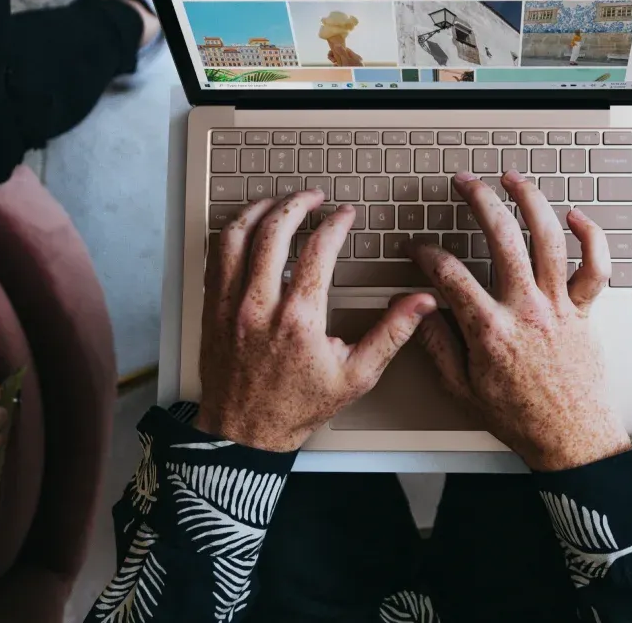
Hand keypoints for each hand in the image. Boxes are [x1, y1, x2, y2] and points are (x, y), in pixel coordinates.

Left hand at [197, 191, 436, 450]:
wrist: (245, 433)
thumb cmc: (297, 407)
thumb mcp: (356, 376)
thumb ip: (391, 333)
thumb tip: (421, 302)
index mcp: (298, 320)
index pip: (318, 251)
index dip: (335, 224)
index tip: (345, 215)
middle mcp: (259, 307)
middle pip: (273, 231)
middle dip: (297, 204)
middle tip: (314, 197)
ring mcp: (229, 305)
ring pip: (237, 236)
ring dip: (260, 210)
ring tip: (279, 202)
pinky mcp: (211, 309)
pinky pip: (215, 257)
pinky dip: (232, 233)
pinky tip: (247, 228)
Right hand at [410, 170, 629, 471]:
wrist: (571, 439)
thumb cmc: (520, 418)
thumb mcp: (462, 390)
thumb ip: (437, 346)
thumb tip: (418, 313)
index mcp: (490, 330)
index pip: (449, 274)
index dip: (427, 254)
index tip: (419, 249)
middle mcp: (527, 309)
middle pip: (502, 238)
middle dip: (479, 201)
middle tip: (465, 183)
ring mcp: (559, 306)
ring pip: (549, 238)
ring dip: (530, 202)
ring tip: (513, 179)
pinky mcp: (585, 311)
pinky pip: (595, 266)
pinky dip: (591, 237)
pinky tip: (574, 217)